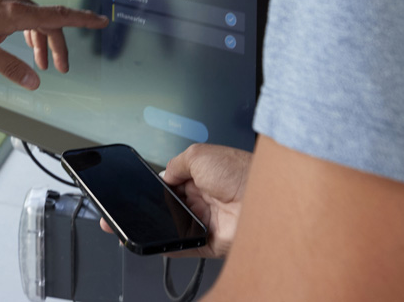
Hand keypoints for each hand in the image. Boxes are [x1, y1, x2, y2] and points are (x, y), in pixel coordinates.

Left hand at [0, 0, 107, 89]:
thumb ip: (10, 68)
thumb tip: (34, 82)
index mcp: (16, 13)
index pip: (58, 17)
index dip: (83, 20)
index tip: (102, 21)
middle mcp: (16, 1)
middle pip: (49, 23)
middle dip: (57, 46)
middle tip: (61, 68)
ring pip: (35, 18)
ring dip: (40, 40)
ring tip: (38, 62)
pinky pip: (22, 13)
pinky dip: (26, 29)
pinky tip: (12, 42)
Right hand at [99, 143, 250, 257]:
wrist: (264, 199)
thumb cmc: (240, 172)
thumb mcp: (199, 154)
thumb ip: (176, 165)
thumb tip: (162, 176)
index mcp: (201, 176)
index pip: (171, 183)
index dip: (156, 187)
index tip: (141, 189)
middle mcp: (204, 199)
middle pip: (170, 206)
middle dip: (155, 206)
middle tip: (140, 206)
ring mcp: (206, 221)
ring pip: (174, 228)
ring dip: (161, 225)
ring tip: (148, 220)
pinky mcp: (209, 242)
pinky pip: (184, 248)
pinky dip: (170, 247)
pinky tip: (156, 243)